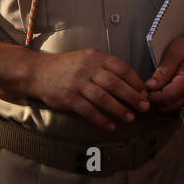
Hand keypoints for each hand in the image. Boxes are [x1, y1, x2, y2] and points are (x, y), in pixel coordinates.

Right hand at [27, 49, 149, 132]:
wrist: (38, 72)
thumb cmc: (67, 67)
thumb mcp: (86, 59)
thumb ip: (105, 68)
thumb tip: (131, 84)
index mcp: (95, 56)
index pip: (121, 67)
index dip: (135, 81)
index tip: (145, 92)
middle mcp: (87, 68)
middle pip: (115, 83)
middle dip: (132, 96)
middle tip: (144, 106)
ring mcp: (77, 83)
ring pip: (103, 98)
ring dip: (119, 109)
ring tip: (131, 118)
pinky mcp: (69, 98)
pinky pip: (89, 111)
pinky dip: (101, 119)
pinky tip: (111, 126)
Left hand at [145, 34, 183, 111]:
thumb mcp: (173, 54)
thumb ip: (162, 72)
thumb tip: (150, 86)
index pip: (166, 97)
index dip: (152, 95)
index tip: (144, 87)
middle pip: (167, 106)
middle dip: (154, 100)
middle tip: (147, 87)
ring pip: (170, 108)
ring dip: (159, 101)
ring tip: (154, 87)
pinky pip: (175, 105)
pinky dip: (166, 101)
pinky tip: (162, 89)